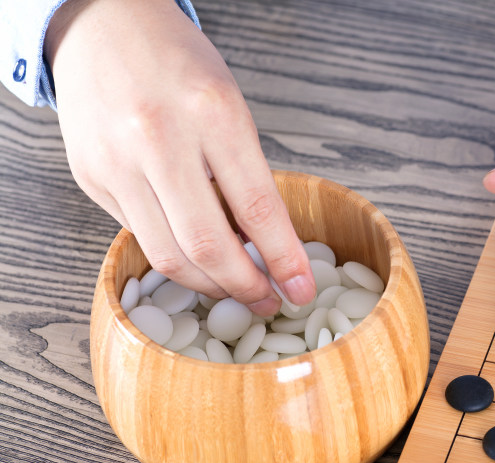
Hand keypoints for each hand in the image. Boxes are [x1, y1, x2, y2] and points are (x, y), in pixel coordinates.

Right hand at [46, 0, 314, 314]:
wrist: (103, 26)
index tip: (301, 290)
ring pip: (166, 254)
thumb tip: (264, 245)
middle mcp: (158, 138)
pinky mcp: (90, 177)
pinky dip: (172, 255)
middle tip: (267, 300)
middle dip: (244, 286)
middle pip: (206, 244)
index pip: (258, 208)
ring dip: (207, 284)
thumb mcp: (230, 105)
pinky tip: (193, 257)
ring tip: (233, 287)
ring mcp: (116, 160)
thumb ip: (245, 173)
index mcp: (212, 113)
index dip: (284, 259)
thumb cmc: (178, 64)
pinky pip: (137, 235)